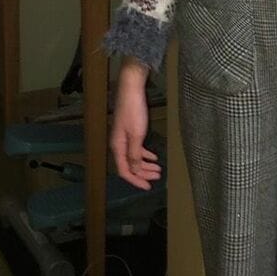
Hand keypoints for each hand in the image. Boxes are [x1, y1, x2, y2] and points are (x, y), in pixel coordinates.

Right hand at [109, 62, 161, 189]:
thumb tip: (133, 170)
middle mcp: (118, 144)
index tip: (148, 187)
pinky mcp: (130, 130)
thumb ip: (134, 154)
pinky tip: (153, 157)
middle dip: (143, 173)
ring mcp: (124, 137)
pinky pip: (136, 148)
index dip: (135, 180)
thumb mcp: (136, 135)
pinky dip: (145, 154)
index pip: (124, 170)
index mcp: (117, 146)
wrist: (131, 88)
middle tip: (158, 177)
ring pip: (134, 157)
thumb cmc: (134, 111)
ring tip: (159, 169)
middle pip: (130, 165)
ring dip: (145, 164)